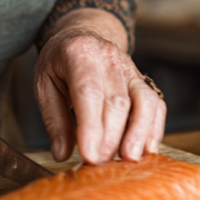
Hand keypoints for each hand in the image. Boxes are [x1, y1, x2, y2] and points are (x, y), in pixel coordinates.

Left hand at [35, 11, 165, 163]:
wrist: (81, 35)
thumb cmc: (60, 62)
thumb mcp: (44, 85)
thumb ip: (54, 120)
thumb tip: (61, 153)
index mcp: (79, 54)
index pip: (88, 92)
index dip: (91, 126)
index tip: (90, 155)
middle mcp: (109, 58)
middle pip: (117, 101)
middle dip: (111, 138)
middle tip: (100, 164)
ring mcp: (130, 68)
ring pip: (144, 100)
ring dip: (139, 133)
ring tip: (129, 159)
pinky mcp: (143, 80)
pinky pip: (156, 103)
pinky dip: (154, 128)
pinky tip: (147, 149)